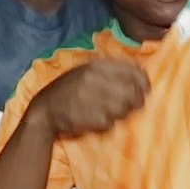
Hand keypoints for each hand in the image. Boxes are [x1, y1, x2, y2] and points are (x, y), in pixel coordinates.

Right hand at [29, 59, 149, 136]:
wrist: (44, 110)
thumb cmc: (67, 90)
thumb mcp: (84, 71)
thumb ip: (109, 70)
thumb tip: (140, 74)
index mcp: (96, 65)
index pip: (134, 70)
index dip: (144, 81)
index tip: (145, 88)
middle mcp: (97, 79)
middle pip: (134, 91)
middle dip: (137, 100)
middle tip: (133, 105)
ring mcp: (95, 98)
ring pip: (125, 108)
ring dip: (122, 113)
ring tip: (110, 112)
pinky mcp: (94, 117)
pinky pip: (112, 122)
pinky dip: (108, 123)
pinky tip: (97, 120)